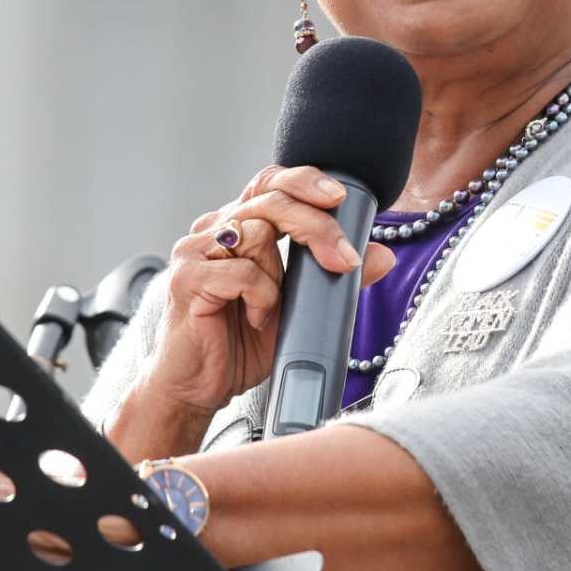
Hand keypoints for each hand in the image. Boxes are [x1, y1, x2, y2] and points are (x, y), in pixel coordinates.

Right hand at [134, 165, 395, 420]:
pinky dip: (260, 297)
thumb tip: (383, 255)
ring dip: (278, 278)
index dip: (304, 180)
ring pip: (257, 234)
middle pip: (271, 199)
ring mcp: (195, 251)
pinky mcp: (186, 278)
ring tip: (269, 311)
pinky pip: (242, 272)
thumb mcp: (299, 309)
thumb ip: (334, 278)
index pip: (270, 182)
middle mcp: (214, 230)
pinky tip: (254, 318)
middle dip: (316, 226)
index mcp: (237, 226)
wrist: (196, 390)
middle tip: (343, 260)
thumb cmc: (240, 345)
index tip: (339, 197)